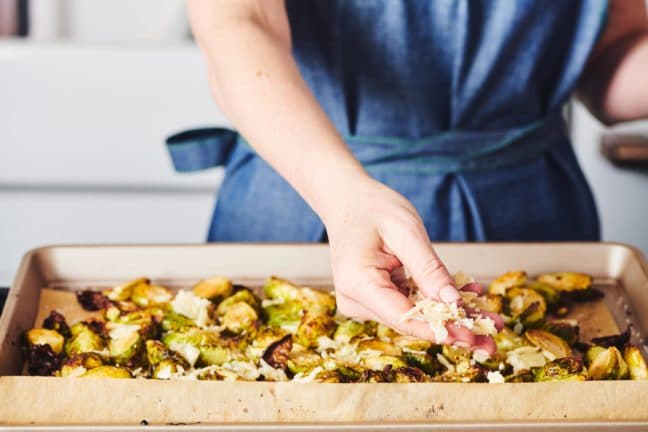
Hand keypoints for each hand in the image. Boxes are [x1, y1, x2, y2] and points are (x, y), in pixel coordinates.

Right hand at [323, 177, 499, 354]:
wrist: (346, 200)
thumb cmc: (372, 208)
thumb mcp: (405, 231)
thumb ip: (428, 268)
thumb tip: (454, 303)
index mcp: (358, 282)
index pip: (403, 317)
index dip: (440, 329)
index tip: (473, 336)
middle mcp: (355, 299)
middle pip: (410, 322)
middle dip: (453, 329)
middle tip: (492, 341)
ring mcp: (362, 302)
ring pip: (413, 317)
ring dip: (450, 316)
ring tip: (489, 319)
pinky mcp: (372, 299)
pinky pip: (408, 305)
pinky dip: (436, 302)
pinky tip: (467, 298)